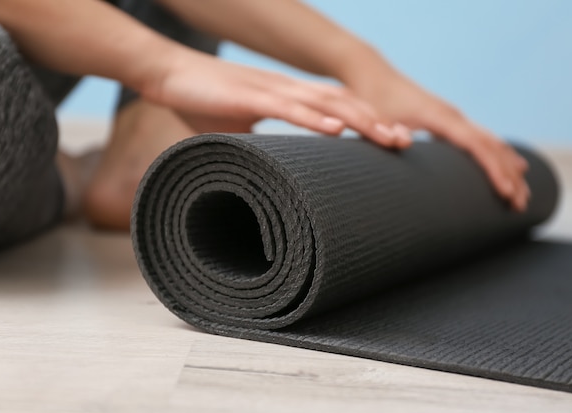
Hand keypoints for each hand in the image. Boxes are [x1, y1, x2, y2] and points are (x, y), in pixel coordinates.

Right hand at [140, 48, 411, 147]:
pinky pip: (287, 107)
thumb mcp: (237, 133)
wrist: (167, 75)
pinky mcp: (248, 96)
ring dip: (358, 120)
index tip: (390, 141)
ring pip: (324, 103)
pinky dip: (313, 118)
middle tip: (404, 144)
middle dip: (376, 122)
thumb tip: (270, 178)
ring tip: (386, 138)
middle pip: (342, 103)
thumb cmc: (200, 103)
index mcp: (289, 97)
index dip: (366, 121)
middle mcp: (287, 90)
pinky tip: (336, 130)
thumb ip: (259, 150)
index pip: (336, 107)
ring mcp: (270, 91)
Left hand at [347, 70, 529, 211]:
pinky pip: (482, 140)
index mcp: (439, 117)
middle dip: (509, 175)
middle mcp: (453, 116)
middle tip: (521, 205)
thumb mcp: (374, 119)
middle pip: (492, 146)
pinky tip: (514, 168)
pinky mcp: (449, 122)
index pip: (476, 145)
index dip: (494, 169)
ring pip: (491, 143)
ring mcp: (453, 117)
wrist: (372, 75)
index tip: (507, 193)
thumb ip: (386, 131)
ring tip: (523, 196)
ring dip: (509, 168)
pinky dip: (500, 156)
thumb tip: (404, 143)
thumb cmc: (371, 99)